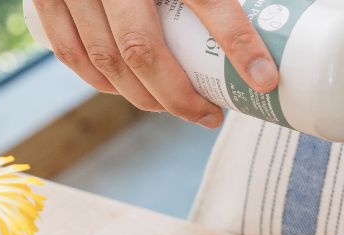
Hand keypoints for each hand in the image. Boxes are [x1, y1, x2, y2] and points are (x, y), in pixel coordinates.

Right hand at [32, 0, 278, 127]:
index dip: (239, 44)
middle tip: (210, 114)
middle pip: (144, 49)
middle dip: (179, 96)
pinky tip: (128, 91)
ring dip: (144, 98)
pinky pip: (70, 51)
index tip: (265, 79)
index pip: (208, 1)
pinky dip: (100, 81)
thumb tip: (273, 10)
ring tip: (178, 108)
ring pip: (107, 60)